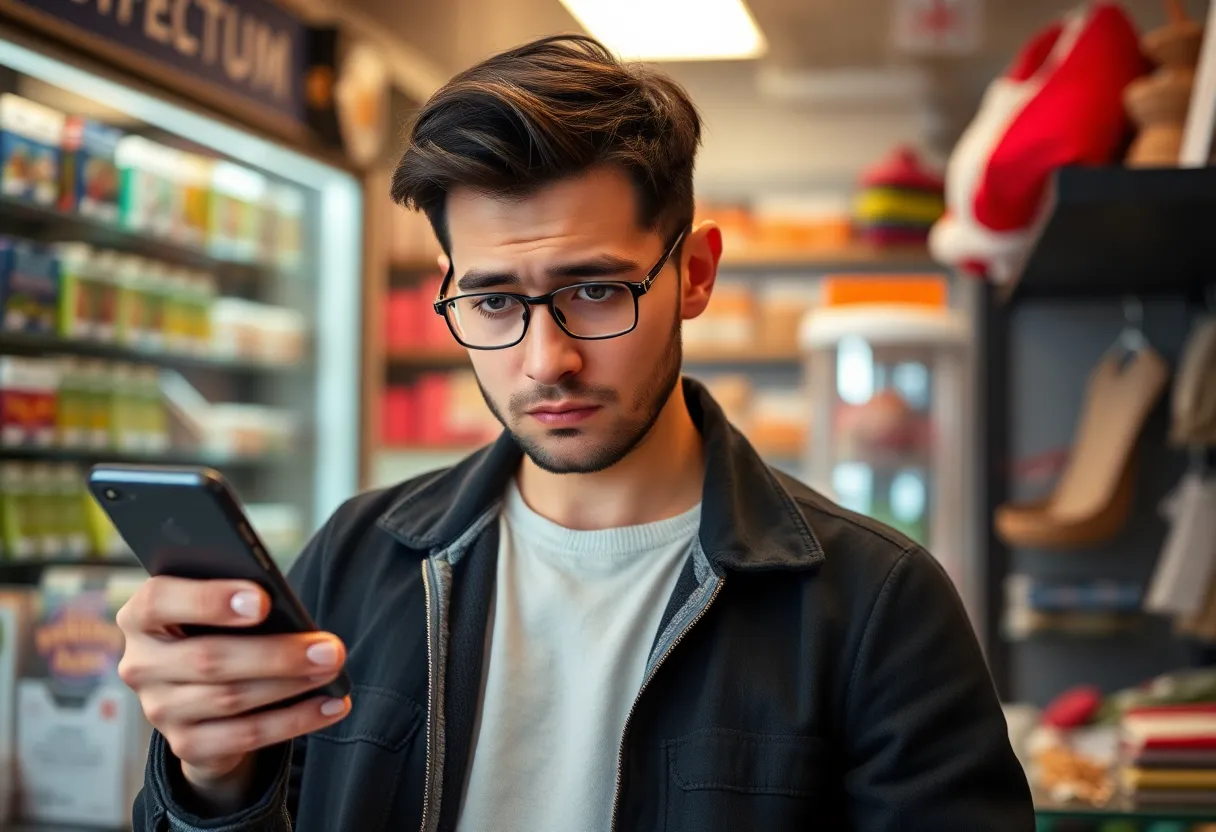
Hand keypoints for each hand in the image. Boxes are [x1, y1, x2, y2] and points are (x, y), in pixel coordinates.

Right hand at [116, 577, 350, 806]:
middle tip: (328, 648)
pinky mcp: (186, 744)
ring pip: (230, 698)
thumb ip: (241, 601)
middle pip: (208, 658)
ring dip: (291, 685)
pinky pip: (245, 735)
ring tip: (333, 669)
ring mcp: (159, 708)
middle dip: (276, 653)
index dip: (210, 600)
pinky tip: (331, 704)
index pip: (160, 601)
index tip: (262, 600)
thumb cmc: (222, 627)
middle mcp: (140, 663)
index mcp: (142, 615)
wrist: (204, 690)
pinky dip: (295, 719)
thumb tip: (288, 612)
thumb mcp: (222, 608)